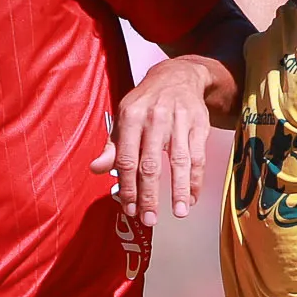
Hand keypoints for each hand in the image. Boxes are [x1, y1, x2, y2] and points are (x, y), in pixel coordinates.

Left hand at [96, 56, 218, 231]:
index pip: (127, 159)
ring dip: (179, 190)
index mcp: (131, 117)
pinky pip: (198, 157)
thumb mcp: (124, 118)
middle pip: (151, 164)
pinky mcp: (200, 124)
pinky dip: (196, 180)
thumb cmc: (146, 103)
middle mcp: (155, 118)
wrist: (178, 76)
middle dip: (149, 195)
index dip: (127, 187)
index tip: (129, 209)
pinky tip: (192, 197)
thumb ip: (113, 146)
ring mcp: (179, 121)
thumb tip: (96, 170)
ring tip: (179, 213)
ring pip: (179, 162)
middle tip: (149, 220)